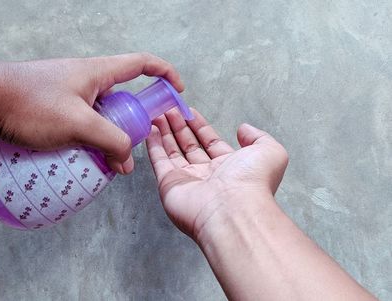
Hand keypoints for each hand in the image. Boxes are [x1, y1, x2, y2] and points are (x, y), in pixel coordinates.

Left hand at [0, 53, 183, 173]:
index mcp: (98, 72)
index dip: (164, 74)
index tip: (176, 91)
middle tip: (127, 148)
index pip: (141, 64)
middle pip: (120, 98)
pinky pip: (78, 122)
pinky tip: (76, 159)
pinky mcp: (50, 106)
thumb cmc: (29, 104)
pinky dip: (84, 139)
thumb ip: (110, 142)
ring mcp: (66, 92)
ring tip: (100, 162)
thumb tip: (127, 162)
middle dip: (130, 124)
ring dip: (104, 137)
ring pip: (98, 115)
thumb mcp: (77, 125)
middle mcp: (84, 78)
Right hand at [146, 108, 287, 239]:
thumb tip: (243, 128)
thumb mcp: (270, 151)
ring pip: (172, 152)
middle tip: (169, 109)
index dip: (199, 125)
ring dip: (165, 132)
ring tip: (157, 113)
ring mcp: (186, 180)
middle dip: (179, 126)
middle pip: (189, 145)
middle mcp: (207, 174)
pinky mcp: (169, 185)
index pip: (210, 141)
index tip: (188, 110)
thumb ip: (258, 136)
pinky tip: (150, 128)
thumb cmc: (252, 182)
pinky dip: (153, 145)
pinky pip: (159, 161)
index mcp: (229, 167)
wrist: (233, 210)